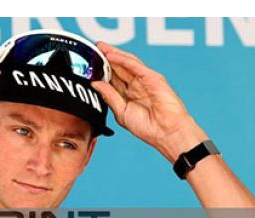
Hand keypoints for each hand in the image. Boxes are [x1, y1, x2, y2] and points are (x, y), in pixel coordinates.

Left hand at [91, 41, 206, 161]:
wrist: (166, 132)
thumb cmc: (148, 127)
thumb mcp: (121, 112)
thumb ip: (109, 96)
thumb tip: (95, 84)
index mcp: (129, 95)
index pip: (113, 79)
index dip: (101, 71)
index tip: (89, 65)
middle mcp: (136, 86)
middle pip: (119, 68)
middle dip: (106, 58)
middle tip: (93, 50)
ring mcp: (145, 80)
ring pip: (127, 63)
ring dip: (113, 54)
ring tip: (100, 48)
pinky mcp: (152, 78)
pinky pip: (135, 66)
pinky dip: (123, 59)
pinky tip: (112, 55)